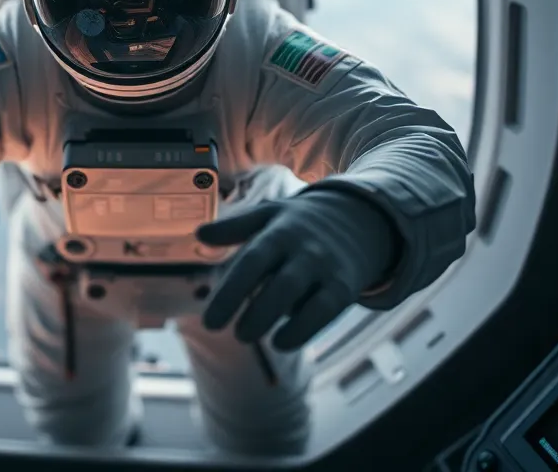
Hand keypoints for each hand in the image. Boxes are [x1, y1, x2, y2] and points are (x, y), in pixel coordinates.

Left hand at [195, 189, 397, 351]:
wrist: (358, 216)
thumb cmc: (299, 223)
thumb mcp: (269, 215)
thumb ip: (235, 227)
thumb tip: (199, 234)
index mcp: (279, 231)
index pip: (251, 262)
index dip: (229, 292)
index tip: (209, 321)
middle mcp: (303, 249)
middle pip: (276, 284)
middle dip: (249, 311)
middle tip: (216, 327)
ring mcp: (325, 267)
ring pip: (298, 297)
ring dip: (269, 319)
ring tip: (243, 335)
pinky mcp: (344, 286)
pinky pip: (324, 311)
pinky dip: (302, 330)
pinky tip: (280, 343)